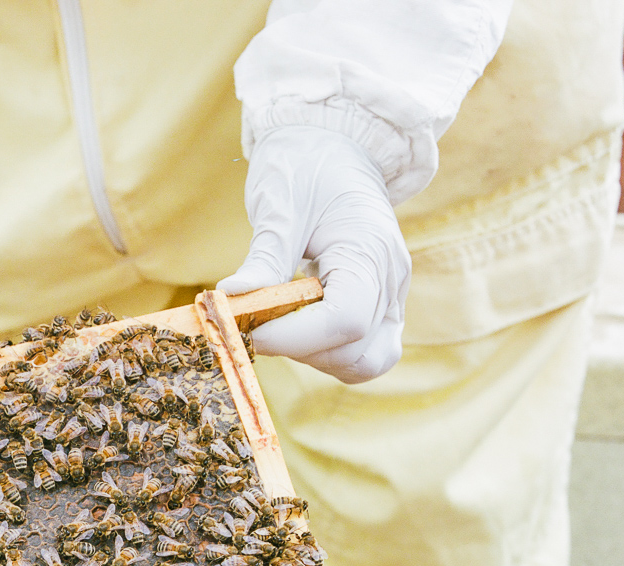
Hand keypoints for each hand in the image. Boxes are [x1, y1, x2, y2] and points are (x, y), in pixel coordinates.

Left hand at [217, 126, 409, 383]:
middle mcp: (391, 280)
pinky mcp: (380, 310)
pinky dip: (327, 354)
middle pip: (355, 351)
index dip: (292, 336)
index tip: (249, 328)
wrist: (337, 146)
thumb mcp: (281, 202)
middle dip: (300, 348)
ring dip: (313, 355)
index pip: (345, 320)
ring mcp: (391, 298)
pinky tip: (297, 326)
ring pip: (362, 363)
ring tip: (280, 319)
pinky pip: (363, 354)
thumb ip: (265, 255)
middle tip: (260, 321)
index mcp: (370, 249)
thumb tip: (232, 295)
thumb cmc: (308, 165)